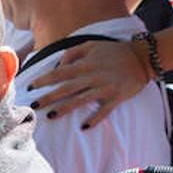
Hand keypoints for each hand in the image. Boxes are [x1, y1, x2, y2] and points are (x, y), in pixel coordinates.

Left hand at [29, 40, 151, 127]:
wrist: (142, 57)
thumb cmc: (114, 50)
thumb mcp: (91, 45)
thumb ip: (72, 54)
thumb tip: (58, 65)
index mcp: (85, 64)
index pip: (59, 73)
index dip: (43, 80)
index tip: (30, 87)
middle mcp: (93, 76)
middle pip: (66, 89)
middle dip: (48, 97)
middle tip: (34, 105)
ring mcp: (105, 87)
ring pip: (81, 100)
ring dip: (65, 109)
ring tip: (51, 116)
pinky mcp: (117, 97)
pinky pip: (104, 110)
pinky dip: (95, 119)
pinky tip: (84, 126)